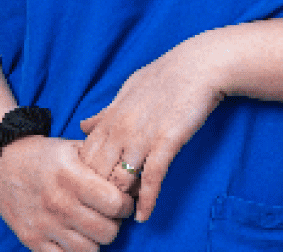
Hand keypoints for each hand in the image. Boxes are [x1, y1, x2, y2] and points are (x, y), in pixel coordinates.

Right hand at [0, 136, 133, 251]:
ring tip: (93, 227)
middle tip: (110, 216)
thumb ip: (102, 161)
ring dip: (96, 240)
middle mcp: (58, 203)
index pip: (114, 203)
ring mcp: (44, 225)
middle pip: (106, 231)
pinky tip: (76, 236)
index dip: (126, 204)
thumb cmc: (44, 155)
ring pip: (88, 250)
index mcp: (71, 177)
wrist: (1, 163)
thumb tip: (133, 177)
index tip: (124, 201)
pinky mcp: (31, 240)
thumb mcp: (73, 148)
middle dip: (115, 225)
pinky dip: (75, 251)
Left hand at [78, 35, 227, 221]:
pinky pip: (151, 179)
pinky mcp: (166, 143)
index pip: (84, 157)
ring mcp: (142, 137)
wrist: (199, 66)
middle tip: (102, 212)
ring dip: (120, 202)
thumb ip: (105, 112)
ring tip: (121, 217)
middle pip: (97, 173)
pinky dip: (146, 201)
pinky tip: (143, 216)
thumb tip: (83, 125)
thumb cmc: (165, 76)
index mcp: (110, 118)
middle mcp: (121, 130)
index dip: (84, 178)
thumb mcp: (127, 90)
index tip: (89, 192)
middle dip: (97, 195)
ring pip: (120, 180)